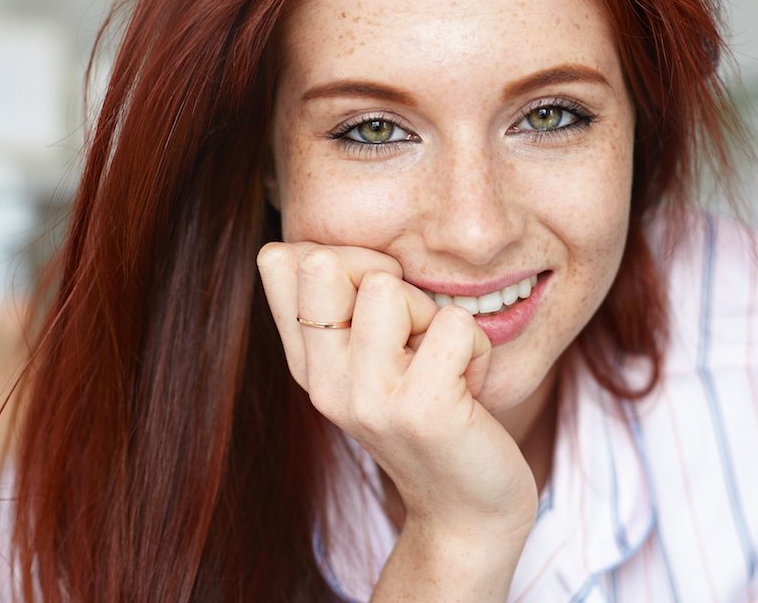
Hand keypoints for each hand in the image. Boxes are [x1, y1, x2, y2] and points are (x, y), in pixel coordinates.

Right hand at [256, 242, 538, 545]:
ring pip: (388, 287)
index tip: (376, 302)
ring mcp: (368, 399)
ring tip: (441, 363)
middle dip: (386, 279)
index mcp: (307, 364)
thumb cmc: (431, 413)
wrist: (467, 509)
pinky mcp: (421, 410)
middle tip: (414, 335)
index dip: (341, 255)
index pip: (279, 260)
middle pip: (326, 261)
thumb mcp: (373, 359)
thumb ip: (343, 306)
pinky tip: (469, 388)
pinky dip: (477, 347)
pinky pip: (453, 323)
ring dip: (434, 315)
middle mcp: (323, 382)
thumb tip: (318, 248)